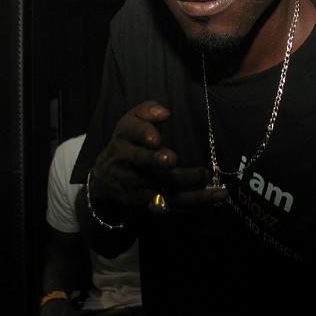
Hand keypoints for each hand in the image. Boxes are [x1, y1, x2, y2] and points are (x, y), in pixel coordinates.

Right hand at [89, 101, 227, 218]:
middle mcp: (125, 159)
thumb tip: (165, 113)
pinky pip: (167, 204)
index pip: (131, 130)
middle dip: (155, 160)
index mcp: (124, 135)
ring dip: (183, 184)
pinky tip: (211, 198)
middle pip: (140, 160)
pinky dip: (189, 202)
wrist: (104, 176)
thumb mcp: (133, 120)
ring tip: (206, 177)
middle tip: (173, 159)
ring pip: (158, 186)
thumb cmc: (130, 140)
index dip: (143, 133)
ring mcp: (132, 183)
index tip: (156, 138)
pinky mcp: (142, 202)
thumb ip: (148, 111)